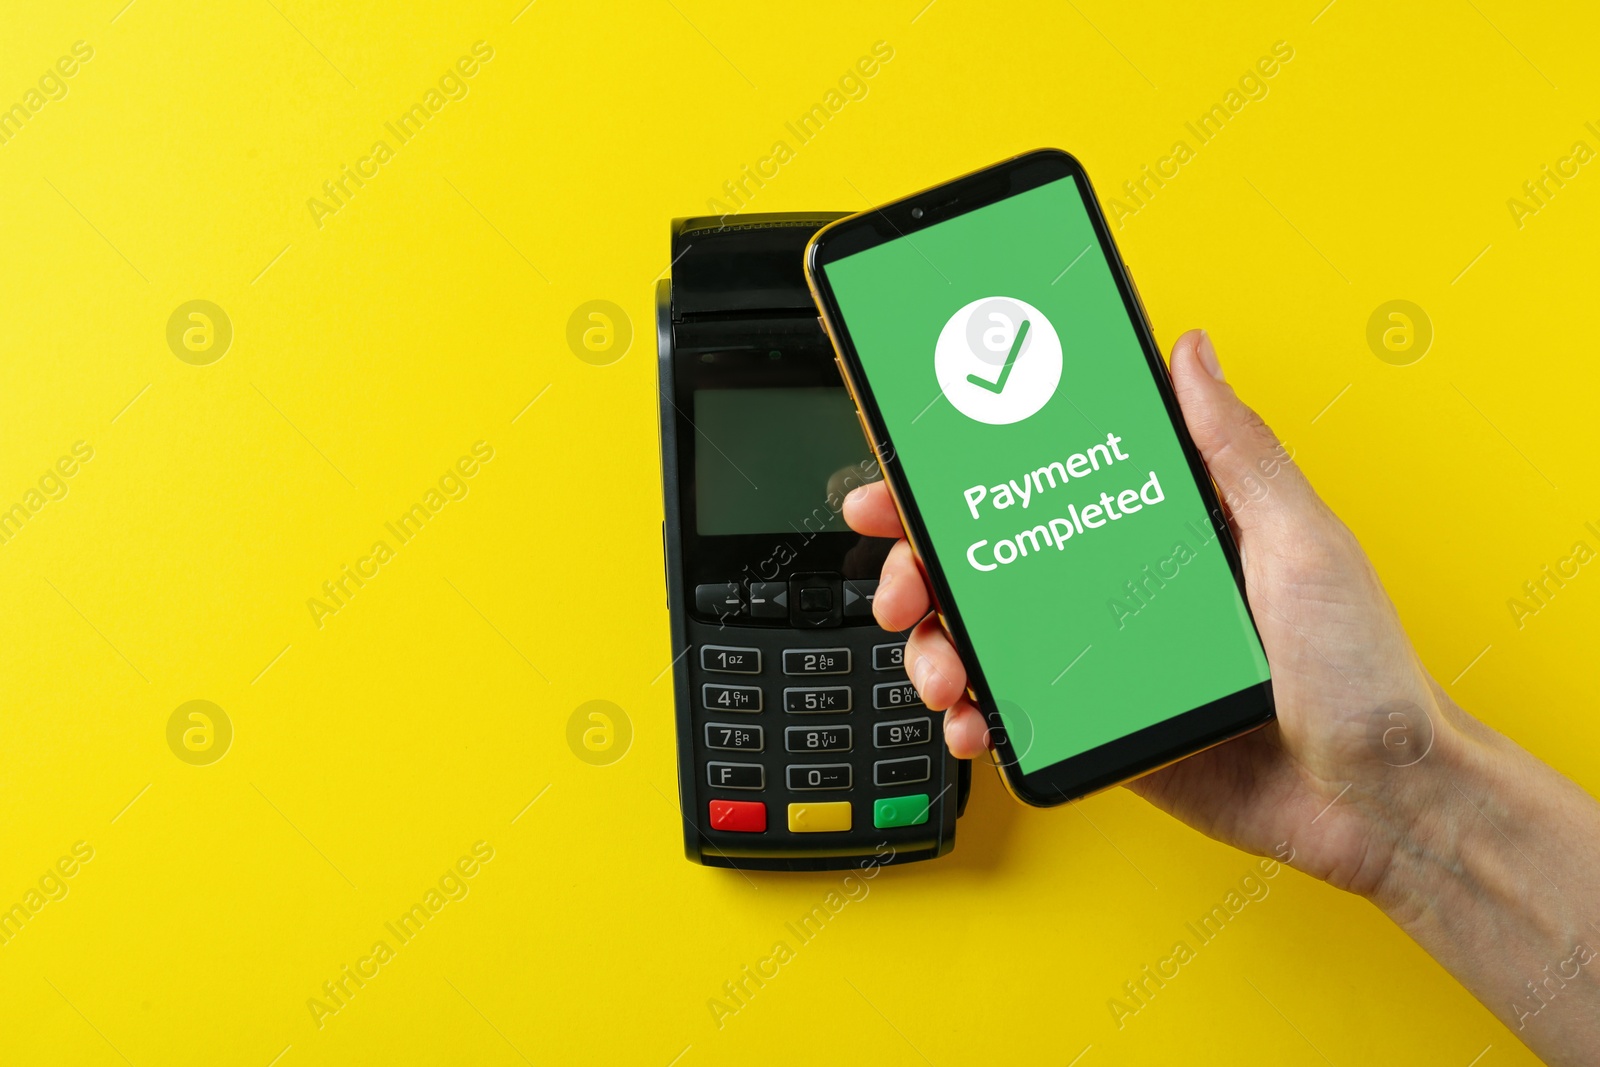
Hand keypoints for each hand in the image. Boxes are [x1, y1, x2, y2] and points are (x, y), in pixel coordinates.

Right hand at [842, 328, 1458, 896]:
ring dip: (937, 645)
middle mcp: (1123, 584)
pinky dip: (974, 715)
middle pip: (990, 556)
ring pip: (986, 635)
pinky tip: (971, 719)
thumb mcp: (1304, 542)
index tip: (910, 467)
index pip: (1044, 475)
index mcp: (1165, 525)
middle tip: (903, 582)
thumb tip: (1192, 354)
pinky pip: (1014, 711)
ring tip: (940, 666)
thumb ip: (1237, 451)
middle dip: (922, 563)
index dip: (966, 468)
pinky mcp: (1100, 724)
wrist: (1377, 801)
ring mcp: (1105, 658)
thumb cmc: (1363, 671)